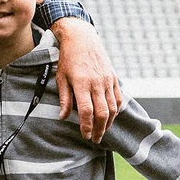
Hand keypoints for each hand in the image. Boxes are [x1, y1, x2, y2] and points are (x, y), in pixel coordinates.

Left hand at [51, 18, 122, 141]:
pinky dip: (116, 111)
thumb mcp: (61, 78)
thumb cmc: (68, 59)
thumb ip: (64, 99)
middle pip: (102, 113)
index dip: (86, 126)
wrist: (82, 39)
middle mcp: (97, 83)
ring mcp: (107, 80)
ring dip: (108, 123)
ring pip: (113, 108)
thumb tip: (63, 117)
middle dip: (99, 129)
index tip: (85, 136)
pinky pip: (118, 98)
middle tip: (95, 139)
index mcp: (82, 83)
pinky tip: (110, 118)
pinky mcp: (113, 78)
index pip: (87, 111)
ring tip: (102, 132)